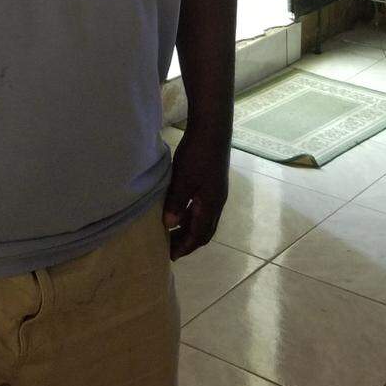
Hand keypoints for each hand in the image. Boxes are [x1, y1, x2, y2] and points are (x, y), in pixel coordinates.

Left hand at [162, 130, 229, 260]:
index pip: (199, 235)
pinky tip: (179, 211)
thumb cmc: (197, 155)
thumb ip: (176, 203)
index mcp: (211, 205)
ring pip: (204, 219)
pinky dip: (191, 216)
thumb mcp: (183, 180)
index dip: (185, 246)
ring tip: (172, 233)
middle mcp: (216, 202)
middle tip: (171, 249)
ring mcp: (216, 192)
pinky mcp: (212, 183)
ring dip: (189, 228)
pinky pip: (202, 208)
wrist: (212, 130)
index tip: (171, 256)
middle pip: (204, 230)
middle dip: (189, 242)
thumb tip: (169, 225)